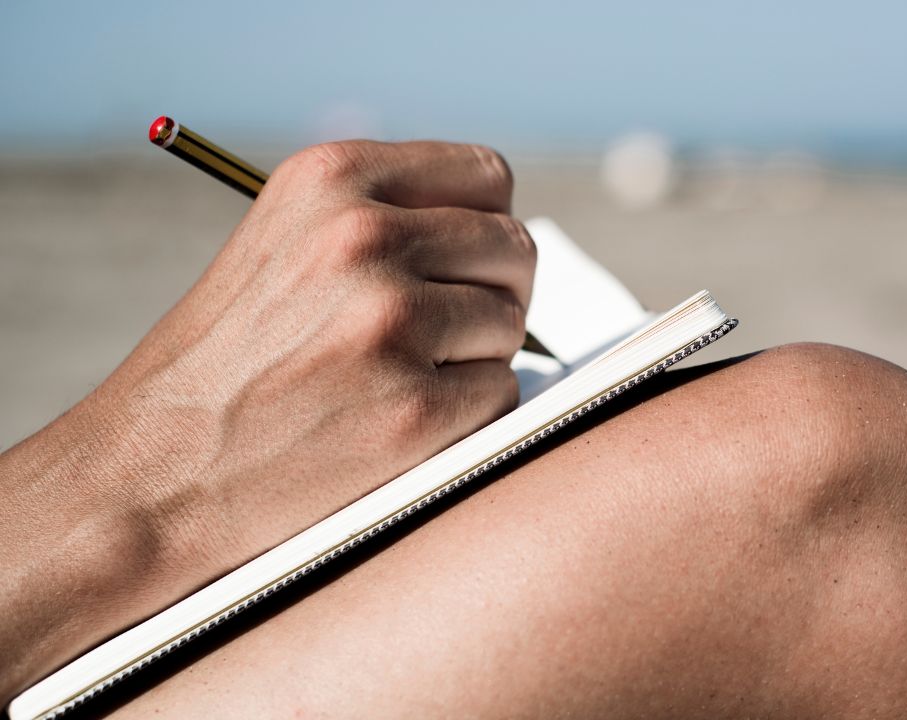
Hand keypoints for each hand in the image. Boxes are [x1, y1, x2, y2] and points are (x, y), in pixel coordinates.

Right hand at [0, 140, 533, 698]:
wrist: (153, 475)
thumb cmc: (226, 363)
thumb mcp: (287, 241)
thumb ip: (385, 217)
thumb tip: (497, 234)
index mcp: (333, 177)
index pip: (488, 177)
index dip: (486, 228)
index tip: (463, 267)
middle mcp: (364, 237)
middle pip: (514, 251)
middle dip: (494, 295)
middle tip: (442, 337)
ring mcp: (390, 323)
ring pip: (512, 325)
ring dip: (477, 359)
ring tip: (400, 381)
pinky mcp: (413, 410)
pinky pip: (501, 395)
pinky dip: (469, 417)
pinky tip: (401, 425)